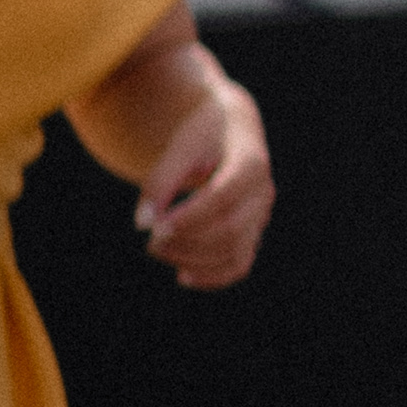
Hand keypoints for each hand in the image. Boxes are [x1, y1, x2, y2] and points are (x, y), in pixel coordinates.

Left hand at [136, 73, 269, 289]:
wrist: (229, 130)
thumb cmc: (202, 135)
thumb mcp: (180, 147)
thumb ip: (161, 181)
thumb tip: (143, 224)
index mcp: (252, 164)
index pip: (223, 200)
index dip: (189, 219)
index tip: (155, 228)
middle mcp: (263, 193)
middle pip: (230, 230)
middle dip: (187, 241)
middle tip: (151, 241)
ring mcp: (261, 216)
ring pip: (235, 252)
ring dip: (193, 259)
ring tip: (158, 249)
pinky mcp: (252, 232)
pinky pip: (239, 264)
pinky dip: (214, 277)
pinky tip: (182, 275)